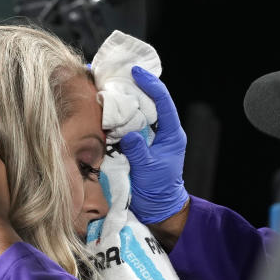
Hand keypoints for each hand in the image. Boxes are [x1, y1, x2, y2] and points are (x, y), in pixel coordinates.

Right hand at [120, 66, 189, 223]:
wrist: (156, 207)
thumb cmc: (158, 189)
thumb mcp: (148, 170)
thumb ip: (139, 151)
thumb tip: (128, 134)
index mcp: (172, 134)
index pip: (164, 102)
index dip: (151, 84)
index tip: (136, 72)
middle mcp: (162, 131)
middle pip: (151, 101)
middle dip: (136, 86)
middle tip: (118, 73)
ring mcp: (150, 137)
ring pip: (140, 111)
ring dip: (126, 99)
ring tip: (110, 85)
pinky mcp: (139, 143)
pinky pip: (130, 124)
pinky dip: (120, 115)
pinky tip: (107, 107)